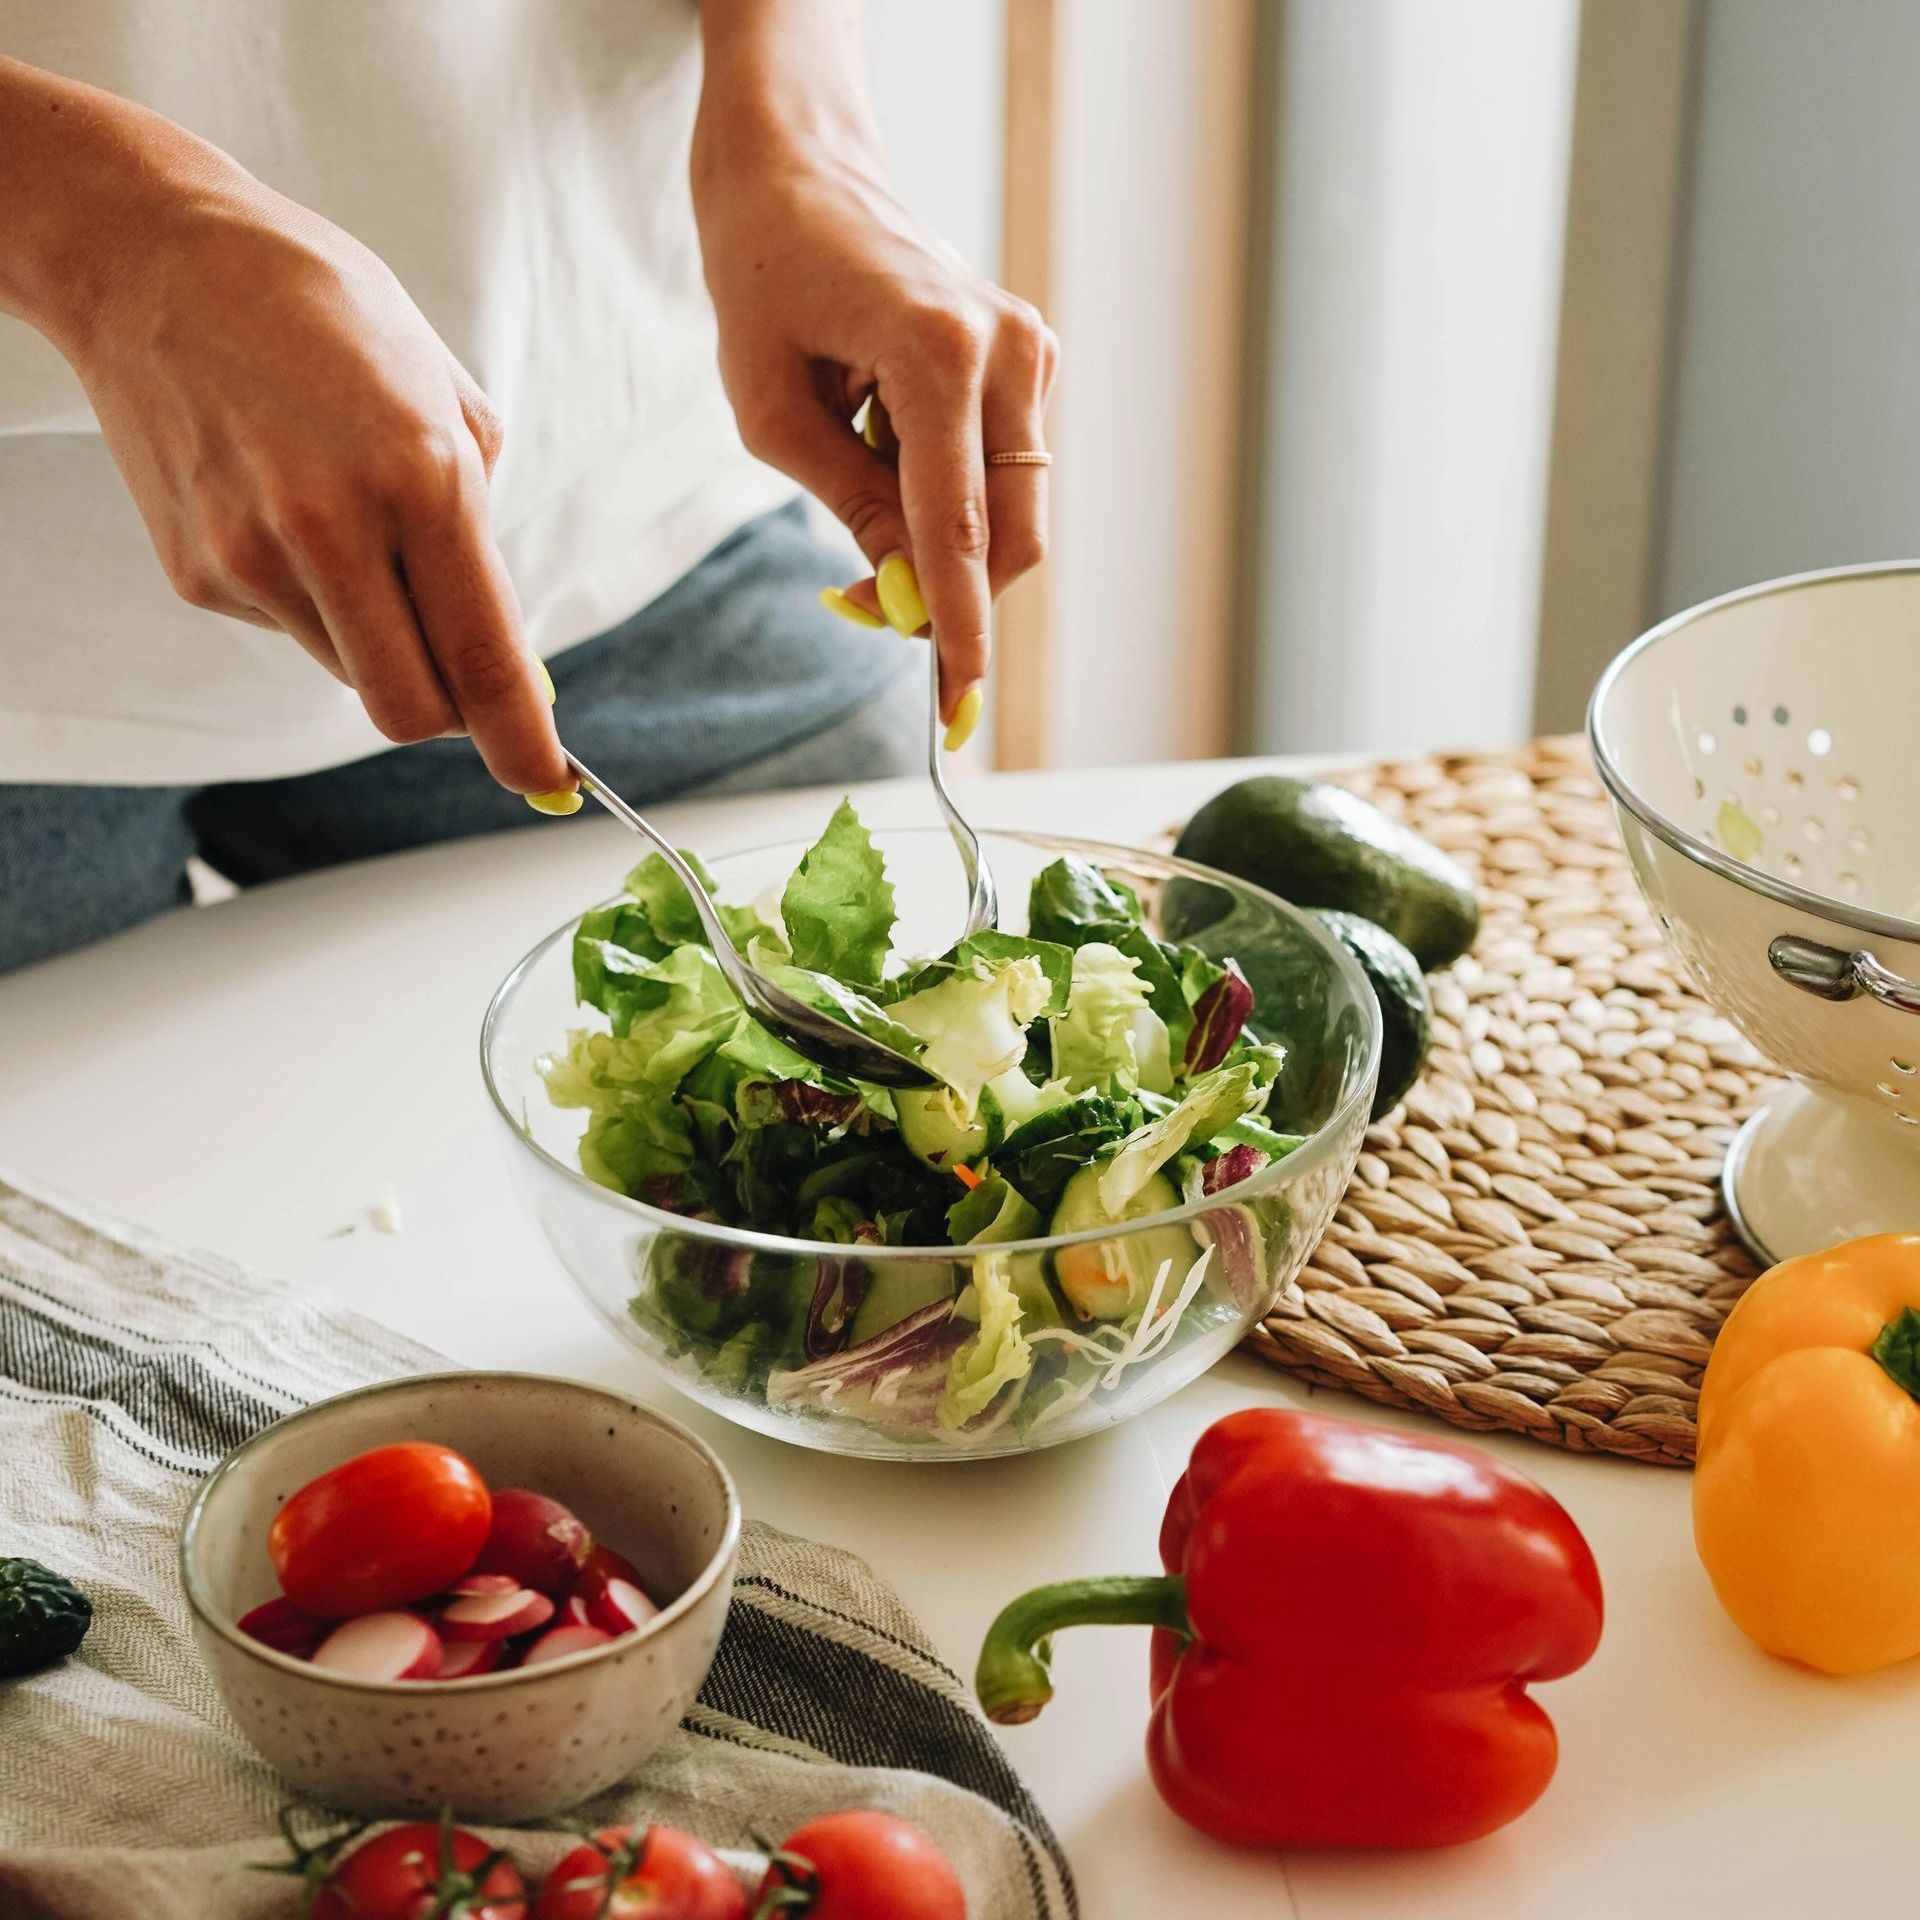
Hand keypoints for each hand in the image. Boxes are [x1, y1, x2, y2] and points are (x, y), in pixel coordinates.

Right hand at [5, 65, 568, 796]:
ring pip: (352, 673)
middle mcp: (331, 530)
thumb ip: (482, 527)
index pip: (484, 662)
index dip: (522, 741)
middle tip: (468, 675)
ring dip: (382, 641)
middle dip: (453, 712)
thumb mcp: (445, 397)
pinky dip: (317, 602)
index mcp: (420, 479)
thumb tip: (503, 642)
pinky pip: (291, 630)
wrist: (155, 259)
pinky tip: (291, 512)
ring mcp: (252, 556)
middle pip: (411, 710)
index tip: (547, 782)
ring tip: (359, 535)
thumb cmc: (325, 314)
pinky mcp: (196, 570)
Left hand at [692, 104, 1056, 722]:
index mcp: (937, 352)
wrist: (801, 169)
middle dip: (954, 593)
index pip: (957, 523)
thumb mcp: (772, 411)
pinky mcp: (1030, 357)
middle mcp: (1005, 350)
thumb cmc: (765, 276)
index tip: (960, 698)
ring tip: (855, 490)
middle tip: (871, 609)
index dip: (959, 621)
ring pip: (1013, 508)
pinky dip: (953, 495)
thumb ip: (849, 505)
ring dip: (946, 541)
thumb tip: (904, 595)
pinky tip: (888, 445)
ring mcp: (1029, 350)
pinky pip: (1004, 468)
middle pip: (1011, 531)